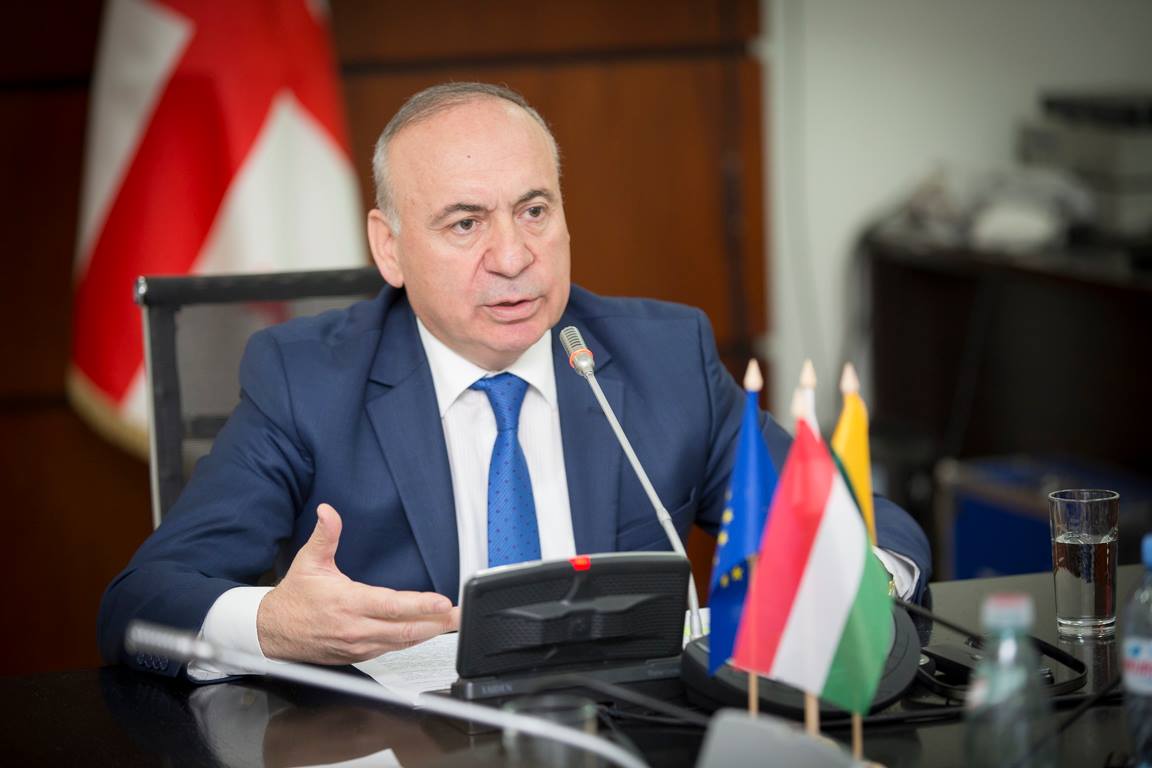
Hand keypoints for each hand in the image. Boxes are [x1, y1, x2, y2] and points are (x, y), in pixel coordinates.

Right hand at [257, 503, 458, 663]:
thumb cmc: (294, 598)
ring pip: (401, 643)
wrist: (272, 632)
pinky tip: (425, 632)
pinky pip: (391, 650)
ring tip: (450, 623)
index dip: (420, 605)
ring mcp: (358, 646)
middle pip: (405, 629)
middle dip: (436, 622)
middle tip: (459, 614)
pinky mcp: (358, 655)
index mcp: (348, 603)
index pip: (392, 606)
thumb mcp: (309, 561)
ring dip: (428, 633)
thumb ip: (325, 536)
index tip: (443, 602)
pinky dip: (411, 641)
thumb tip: (328, 511)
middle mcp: (356, 628)